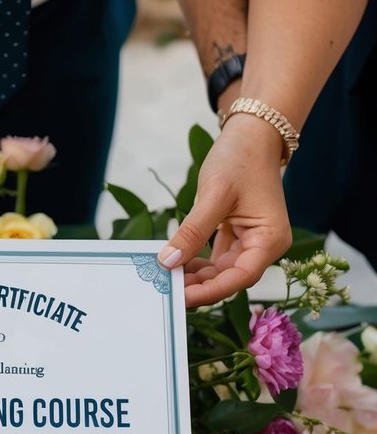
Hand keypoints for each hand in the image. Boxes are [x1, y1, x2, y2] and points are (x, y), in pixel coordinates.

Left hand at [158, 115, 291, 307]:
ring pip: (221, 272)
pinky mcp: (238, 237)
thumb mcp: (214, 195)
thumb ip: (193, 231)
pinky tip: (174, 265)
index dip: (210, 291)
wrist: (252, 136)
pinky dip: (196, 264)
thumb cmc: (241, 159)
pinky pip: (216, 260)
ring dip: (194, 278)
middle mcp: (265, 247)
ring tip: (164, 279)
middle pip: (230, 279)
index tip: (181, 297)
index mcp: (270, 240)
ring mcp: (252, 243)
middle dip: (198, 287)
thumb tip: (168, 262)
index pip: (240, 277)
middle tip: (164, 290)